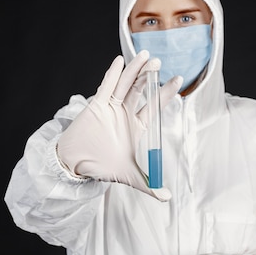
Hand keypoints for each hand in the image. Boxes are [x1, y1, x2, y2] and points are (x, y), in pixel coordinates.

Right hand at [57, 50, 182, 200]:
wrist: (78, 165)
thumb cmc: (103, 167)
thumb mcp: (131, 176)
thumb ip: (150, 185)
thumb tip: (167, 198)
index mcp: (136, 126)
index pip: (154, 106)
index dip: (165, 93)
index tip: (177, 80)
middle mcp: (125, 113)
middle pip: (140, 91)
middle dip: (150, 77)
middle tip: (160, 63)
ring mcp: (111, 107)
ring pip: (125, 85)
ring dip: (135, 70)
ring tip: (146, 56)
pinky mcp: (96, 106)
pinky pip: (106, 87)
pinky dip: (112, 74)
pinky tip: (119, 61)